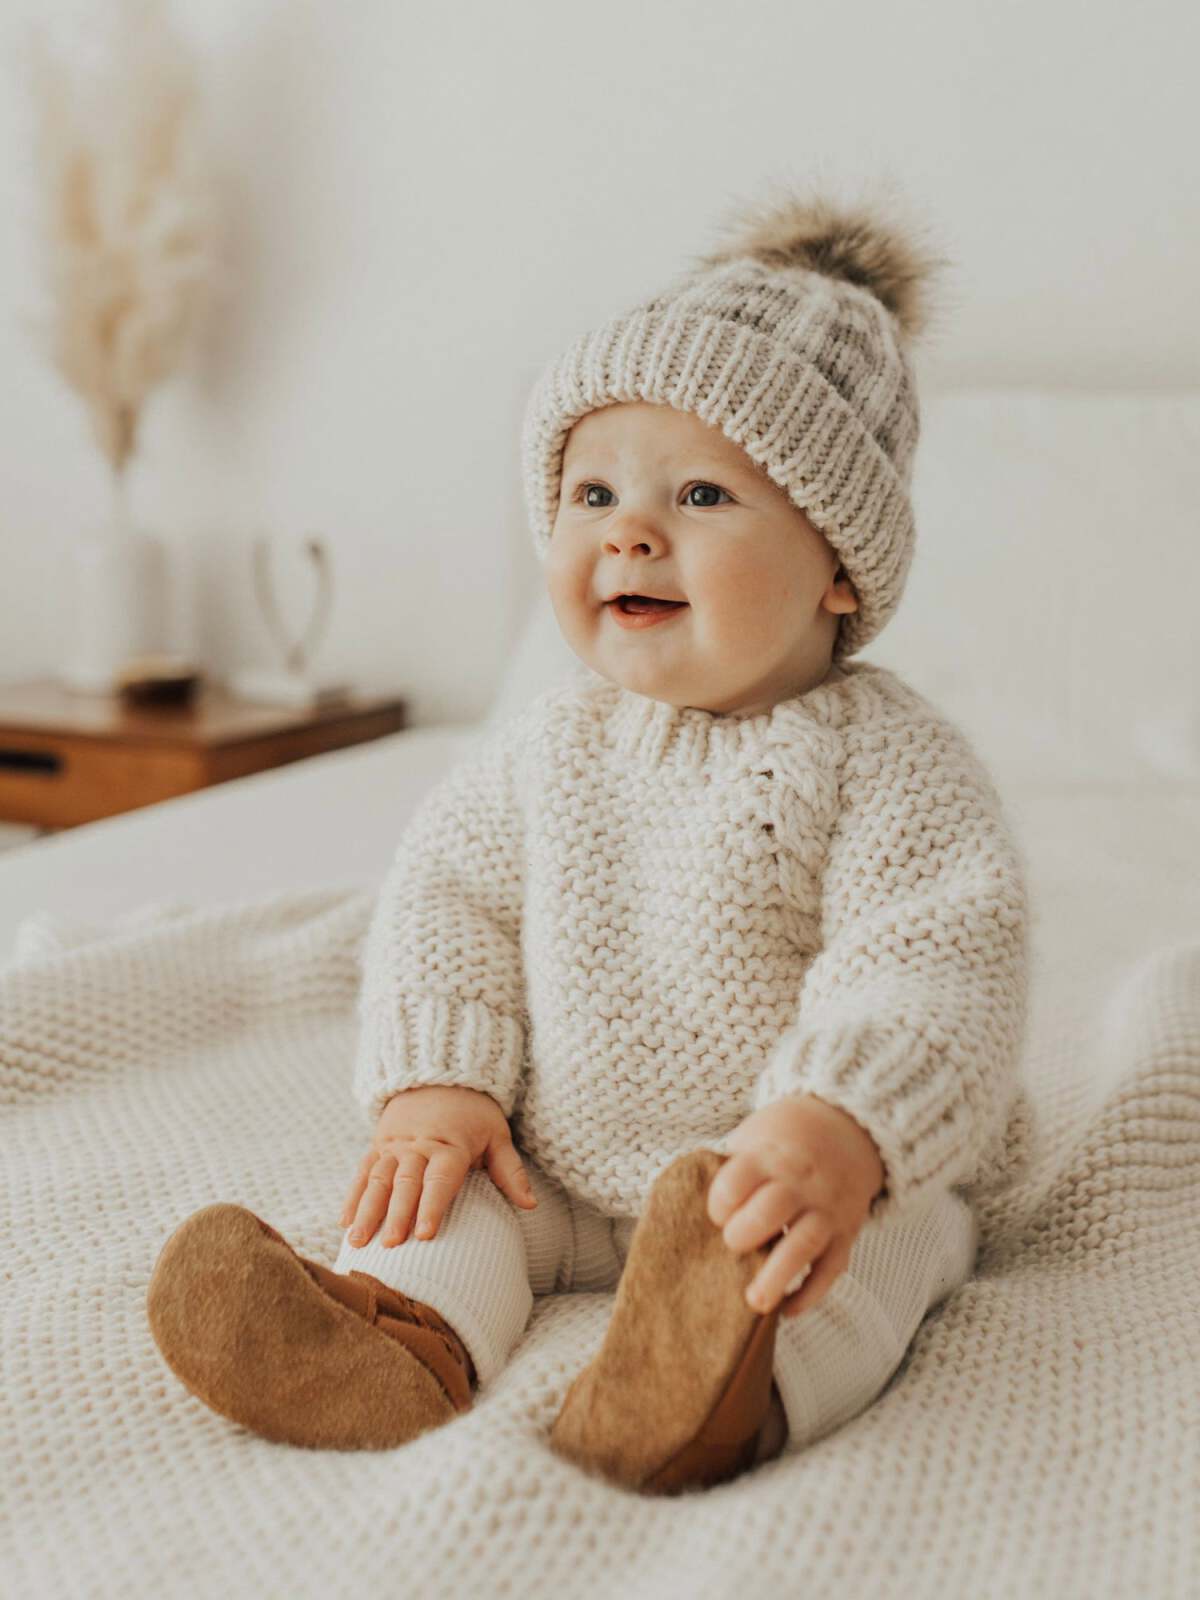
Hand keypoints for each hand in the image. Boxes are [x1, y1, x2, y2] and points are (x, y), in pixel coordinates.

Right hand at [339, 1084, 536, 1247]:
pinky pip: (363, 1171)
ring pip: (378, 1179)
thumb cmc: (474, 1114)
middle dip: (396, 1215)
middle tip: (389, 1246)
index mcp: (450, 1146)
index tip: (425, 1235)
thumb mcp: (497, 1135)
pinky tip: (344, 1222)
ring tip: (358, 1241)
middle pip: (405, 1182)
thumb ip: (510, 1171)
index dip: (432, 1207)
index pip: (440, 1180)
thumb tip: (531, 1206)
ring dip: (367, 1210)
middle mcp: (419, 1146)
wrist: (440, 1075)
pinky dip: (353, 1196)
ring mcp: (395, 1146)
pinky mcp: (378, 1145)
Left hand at [706, 1094, 885, 1318]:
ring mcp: (826, 1208)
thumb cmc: (782, 1140)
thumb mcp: (753, 1136)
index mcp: (769, 1156)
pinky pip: (831, 1268)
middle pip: (771, 1210)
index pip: (736, 1182)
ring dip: (777, 1276)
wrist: (844, 1128)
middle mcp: (800, 1182)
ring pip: (804, 1243)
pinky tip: (788, 1309)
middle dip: (743, 1235)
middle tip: (732, 1246)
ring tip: (755, 1303)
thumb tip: (685, 1207)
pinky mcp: (845, 1234)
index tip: (716, 1216)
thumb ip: (729, 1169)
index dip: (719, 1204)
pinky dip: (811, 1293)